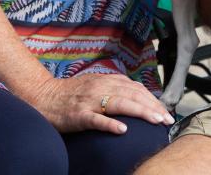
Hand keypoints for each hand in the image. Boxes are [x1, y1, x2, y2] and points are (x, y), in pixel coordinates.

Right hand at [25, 73, 174, 133]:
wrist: (42, 96)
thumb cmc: (71, 94)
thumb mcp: (95, 85)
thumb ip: (115, 88)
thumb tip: (138, 96)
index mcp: (107, 80)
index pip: (136, 89)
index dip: (153, 100)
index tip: (166, 112)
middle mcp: (101, 87)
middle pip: (133, 95)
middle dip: (153, 107)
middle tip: (167, 119)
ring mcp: (90, 101)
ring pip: (120, 104)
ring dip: (141, 112)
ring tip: (155, 121)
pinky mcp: (78, 115)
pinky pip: (96, 119)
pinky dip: (110, 124)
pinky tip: (123, 130)